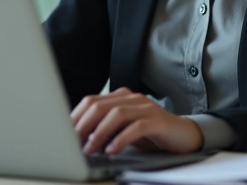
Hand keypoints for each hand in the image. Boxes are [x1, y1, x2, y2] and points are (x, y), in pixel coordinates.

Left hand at [71, 87, 203, 154]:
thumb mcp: (123, 130)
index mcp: (121, 97)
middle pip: (100, 105)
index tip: (64, 135)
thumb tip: (78, 140)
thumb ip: (105, 129)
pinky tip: (112, 150)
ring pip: (116, 114)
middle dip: (83, 125)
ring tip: (90, 149)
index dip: (76, 117)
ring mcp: (146, 108)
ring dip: (99, 133)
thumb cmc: (150, 134)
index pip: (91, 101)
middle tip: (73, 144)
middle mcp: (132, 98)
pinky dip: (121, 139)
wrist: (182, 136)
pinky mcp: (158, 121)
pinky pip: (136, 127)